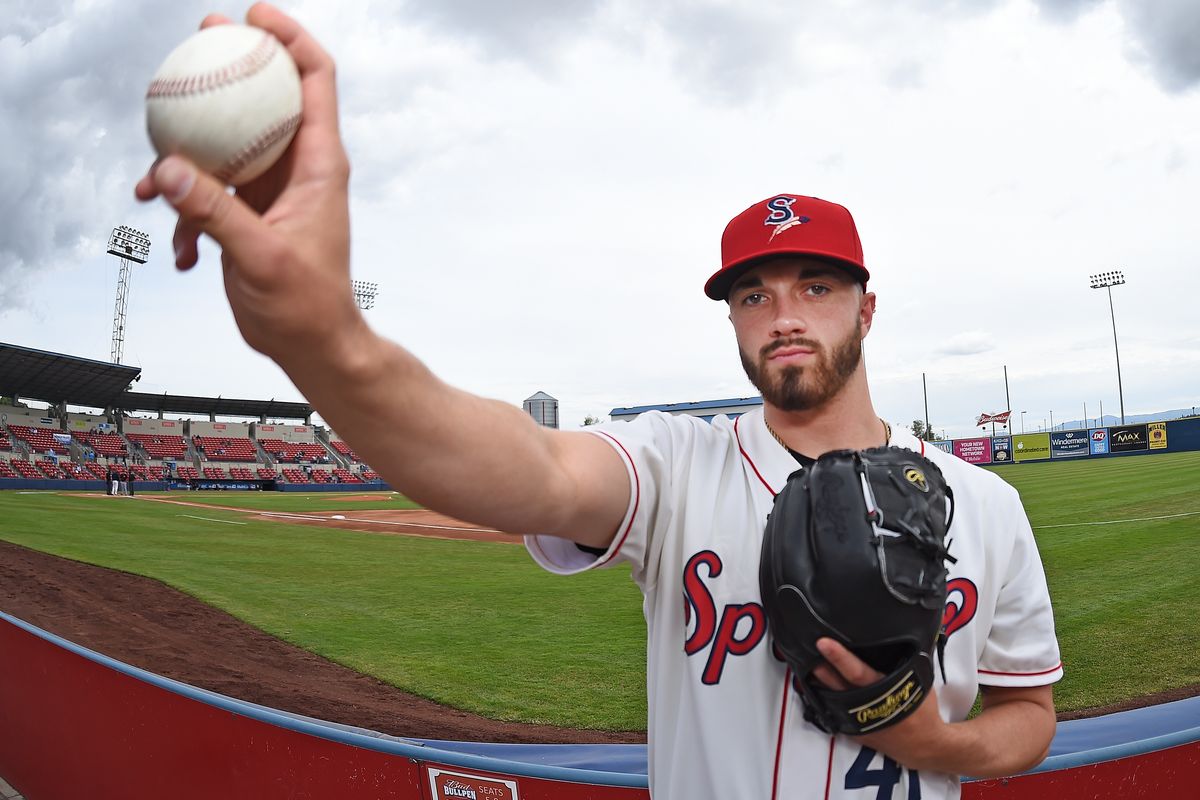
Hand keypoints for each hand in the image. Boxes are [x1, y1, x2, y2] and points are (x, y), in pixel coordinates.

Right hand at [135, 3, 364, 368]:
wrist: (310, 344)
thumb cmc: (308, 304)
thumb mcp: (261, 257)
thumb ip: (215, 213)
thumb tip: (166, 170)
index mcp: (320, 163)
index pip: (315, 79)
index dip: (289, 38)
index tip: (251, 16)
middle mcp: (296, 167)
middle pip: (264, 96)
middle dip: (228, 67)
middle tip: (193, 42)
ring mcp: (270, 188)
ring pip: (224, 144)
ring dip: (185, 159)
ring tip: (150, 183)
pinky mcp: (247, 214)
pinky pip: (208, 192)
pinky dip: (187, 214)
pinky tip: (180, 253)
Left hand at [812, 638, 949, 768]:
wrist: (922, 745)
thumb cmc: (921, 710)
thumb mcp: (918, 681)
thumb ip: (903, 661)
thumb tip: (892, 634)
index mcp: (883, 691)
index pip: (857, 671)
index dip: (839, 657)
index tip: (823, 643)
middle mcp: (866, 707)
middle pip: (836, 684)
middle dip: (819, 667)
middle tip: (804, 649)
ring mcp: (856, 721)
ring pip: (830, 698)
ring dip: (817, 682)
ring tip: (805, 663)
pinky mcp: (851, 730)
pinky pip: (832, 711)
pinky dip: (823, 696)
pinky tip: (814, 683)